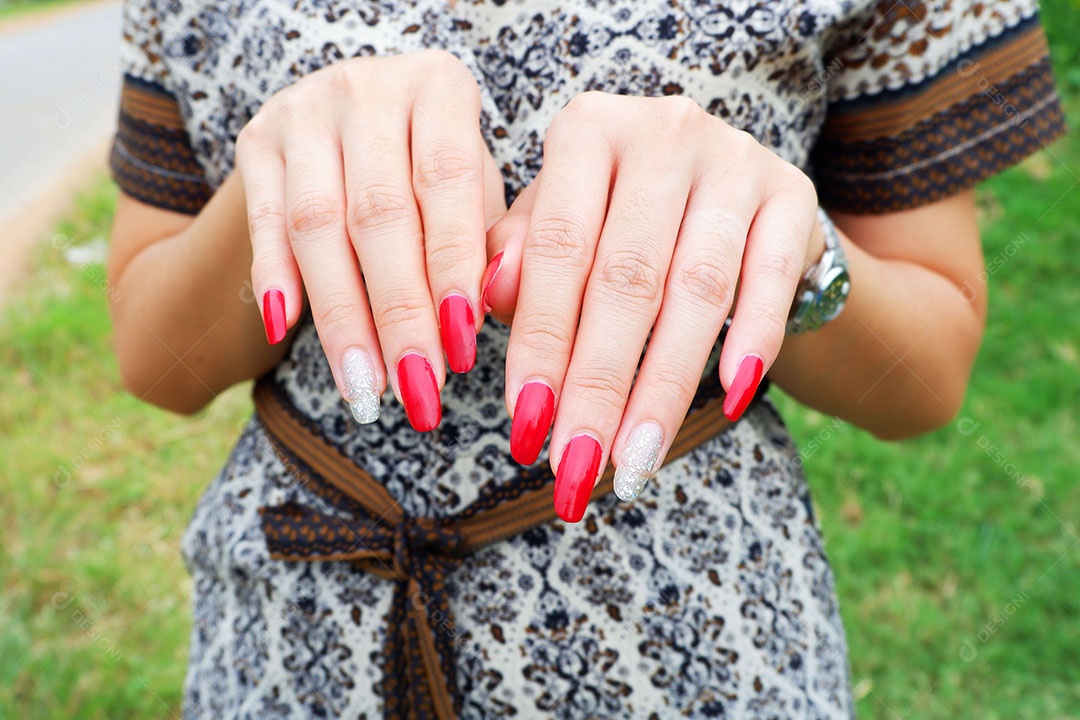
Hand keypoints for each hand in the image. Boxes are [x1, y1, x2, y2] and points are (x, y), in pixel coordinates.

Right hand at [236, 50, 506, 430]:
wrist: (353, 124)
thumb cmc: (437, 172)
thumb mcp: (477, 190)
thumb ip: (491, 241)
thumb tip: (482, 316)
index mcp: (439, 85)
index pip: (447, 181)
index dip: (452, 268)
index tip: (463, 349)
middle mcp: (367, 87)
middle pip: (380, 213)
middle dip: (400, 313)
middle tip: (418, 391)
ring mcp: (303, 110)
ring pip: (317, 225)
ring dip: (342, 317)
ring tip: (366, 388)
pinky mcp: (255, 141)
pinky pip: (263, 221)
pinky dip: (275, 279)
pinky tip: (284, 332)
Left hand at [483, 91, 822, 520]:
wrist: (724, 194)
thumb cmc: (618, 220)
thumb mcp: (560, 225)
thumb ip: (518, 257)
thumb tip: (484, 301)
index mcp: (588, 130)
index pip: (556, 249)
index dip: (540, 342)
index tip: (525, 425)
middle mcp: (662, 131)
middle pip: (626, 277)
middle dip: (597, 384)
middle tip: (576, 467)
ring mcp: (734, 158)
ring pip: (697, 289)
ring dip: (664, 386)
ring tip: (634, 462)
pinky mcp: (791, 191)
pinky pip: (771, 278)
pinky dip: (753, 341)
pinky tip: (729, 399)